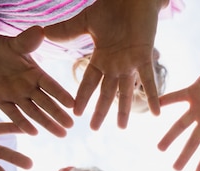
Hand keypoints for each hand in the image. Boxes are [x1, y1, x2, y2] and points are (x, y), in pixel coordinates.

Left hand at [0, 26, 74, 135]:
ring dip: (47, 123)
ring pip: (34, 112)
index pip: (51, 86)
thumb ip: (27, 41)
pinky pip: (13, 114)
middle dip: (58, 115)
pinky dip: (22, 124)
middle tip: (70, 126)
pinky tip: (34, 133)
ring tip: (61, 134)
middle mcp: (29, 87)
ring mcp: (16, 96)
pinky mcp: (1, 101)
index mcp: (35, 73)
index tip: (72, 104)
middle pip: (46, 103)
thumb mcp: (15, 44)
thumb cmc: (3, 47)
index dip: (61, 95)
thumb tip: (40, 31)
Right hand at [44, 0, 164, 128]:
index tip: (75, 113)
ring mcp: (130, 63)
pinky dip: (152, 96)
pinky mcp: (144, 57)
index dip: (83, 97)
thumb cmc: (111, 8)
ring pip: (126, 91)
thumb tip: (43, 33)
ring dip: (124, 110)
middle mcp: (116, 65)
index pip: (89, 82)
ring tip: (121, 128)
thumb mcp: (86, 22)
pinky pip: (149, 80)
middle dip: (100, 111)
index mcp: (102, 58)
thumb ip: (67, 31)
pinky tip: (156, 113)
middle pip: (106, 92)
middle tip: (94, 130)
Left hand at [158, 61, 199, 170]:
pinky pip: (177, 97)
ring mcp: (198, 106)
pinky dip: (167, 101)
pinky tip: (156, 106)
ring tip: (160, 148)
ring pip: (181, 124)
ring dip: (171, 136)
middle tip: (175, 169)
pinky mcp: (193, 91)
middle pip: (193, 141)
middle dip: (184, 154)